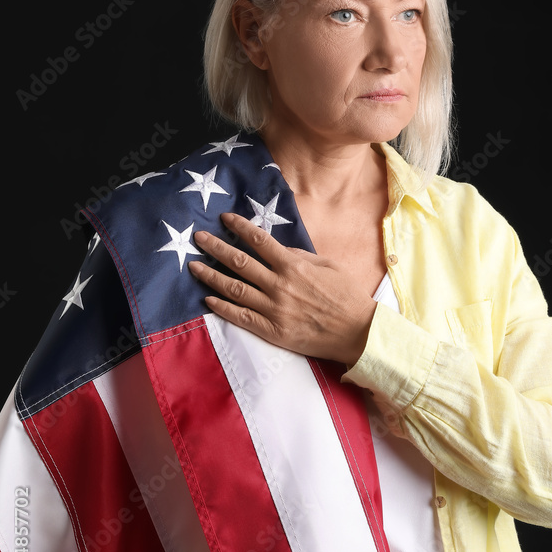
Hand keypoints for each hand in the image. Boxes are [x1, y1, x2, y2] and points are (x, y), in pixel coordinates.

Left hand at [188, 213, 376, 365]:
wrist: (358, 332)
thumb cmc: (347, 296)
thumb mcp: (328, 266)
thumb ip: (301, 256)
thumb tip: (278, 249)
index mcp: (294, 266)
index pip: (259, 241)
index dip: (239, 227)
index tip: (224, 218)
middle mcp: (280, 285)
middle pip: (239, 262)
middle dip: (216, 247)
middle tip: (198, 238)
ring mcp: (274, 309)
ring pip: (235, 289)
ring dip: (211, 276)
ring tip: (193, 266)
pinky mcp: (273, 331)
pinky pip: (241, 317)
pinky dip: (223, 307)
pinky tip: (208, 299)